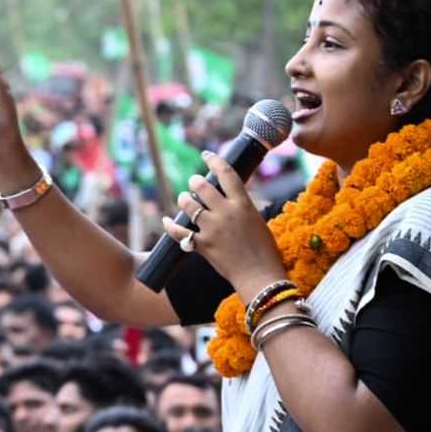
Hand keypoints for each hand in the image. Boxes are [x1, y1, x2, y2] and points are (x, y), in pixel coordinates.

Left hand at [158, 152, 287, 296]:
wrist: (260, 276)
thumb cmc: (264, 250)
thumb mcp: (257, 221)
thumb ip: (242, 208)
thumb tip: (231, 199)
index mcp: (243, 204)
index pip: (226, 173)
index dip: (214, 160)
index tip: (206, 155)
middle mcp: (226, 212)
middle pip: (201, 186)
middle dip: (195, 181)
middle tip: (194, 183)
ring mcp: (212, 229)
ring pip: (188, 205)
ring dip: (184, 199)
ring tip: (185, 200)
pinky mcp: (202, 246)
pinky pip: (178, 232)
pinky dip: (169, 226)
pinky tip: (166, 220)